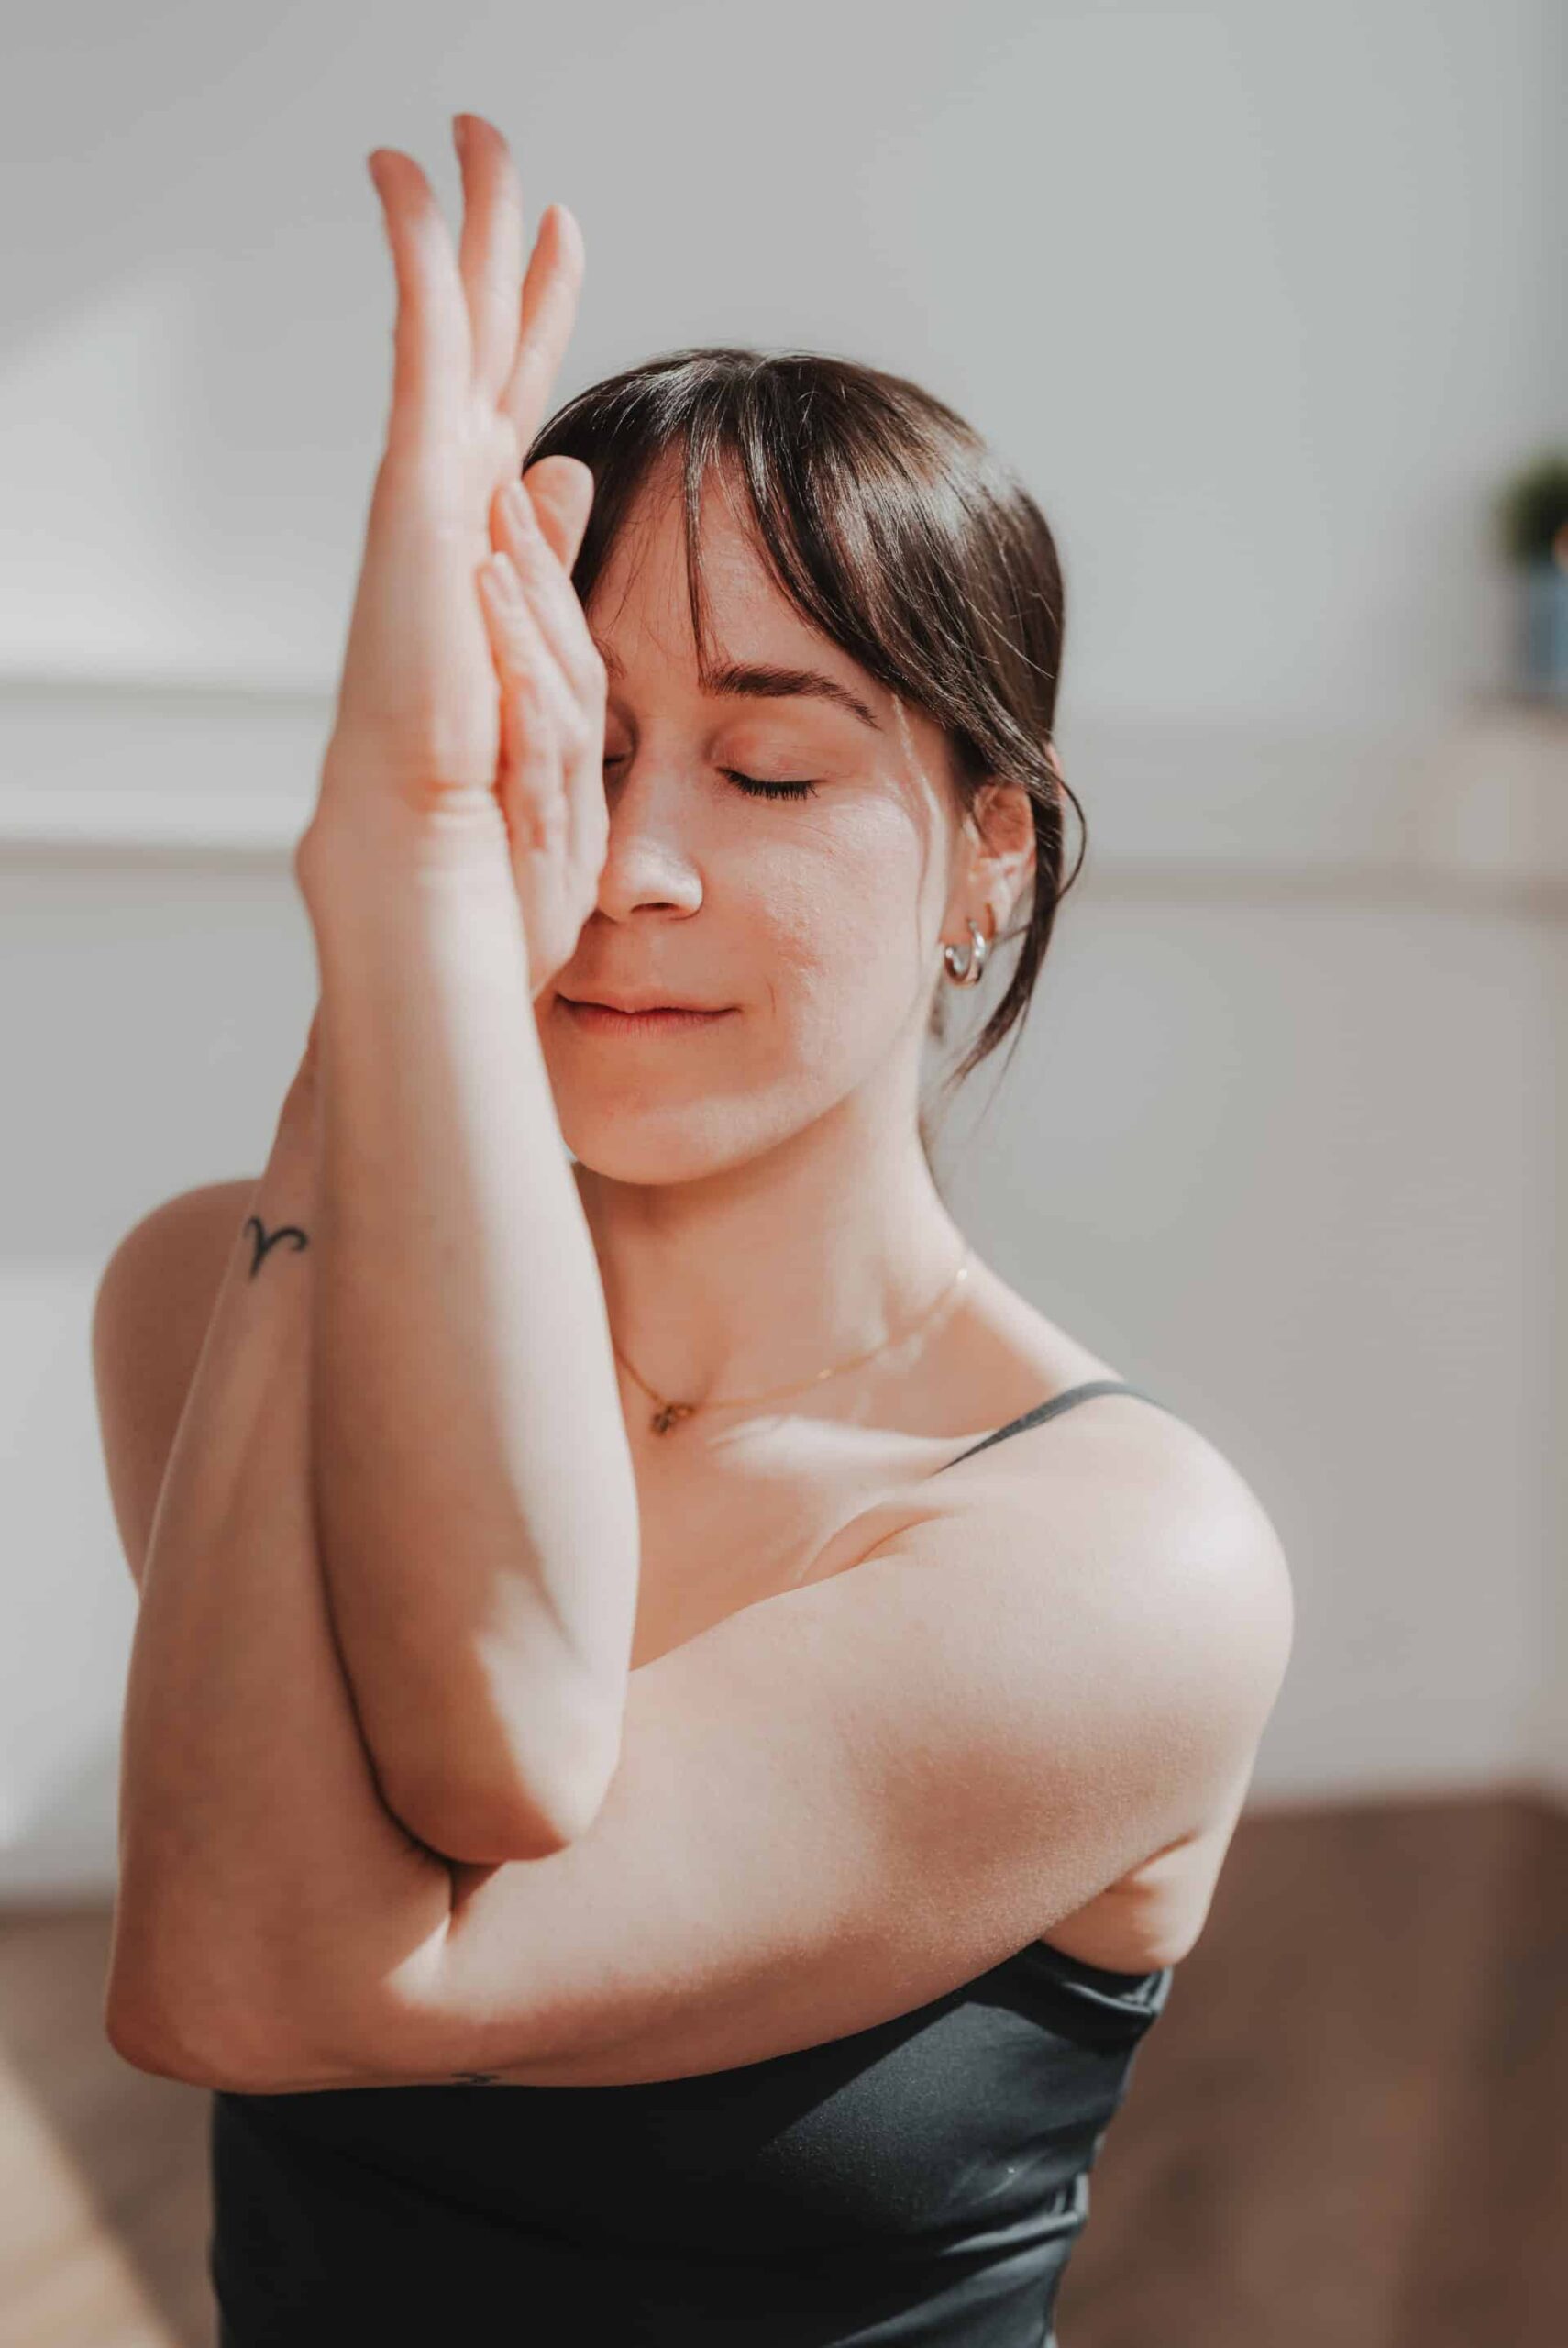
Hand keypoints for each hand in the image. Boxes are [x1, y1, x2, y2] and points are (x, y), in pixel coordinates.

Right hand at [305, 115, 608, 995]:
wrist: (437, 855)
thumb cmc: (488, 802)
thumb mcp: (547, 658)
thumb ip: (548, 557)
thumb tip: (566, 472)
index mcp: (489, 552)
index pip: (518, 412)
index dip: (536, 323)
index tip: (556, 242)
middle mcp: (451, 513)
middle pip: (481, 352)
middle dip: (490, 247)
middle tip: (488, 144)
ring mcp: (426, 502)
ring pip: (449, 333)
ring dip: (457, 230)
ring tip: (461, 133)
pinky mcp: (414, 503)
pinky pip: (420, 359)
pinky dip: (417, 272)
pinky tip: (411, 189)